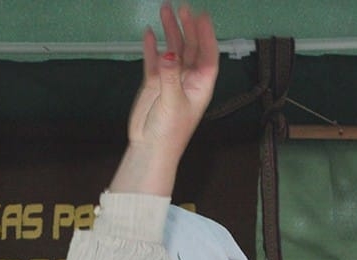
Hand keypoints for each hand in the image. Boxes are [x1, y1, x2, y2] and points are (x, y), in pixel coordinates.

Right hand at [110, 3, 219, 195]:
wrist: (150, 148)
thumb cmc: (169, 132)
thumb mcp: (172, 102)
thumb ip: (170, 76)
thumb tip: (169, 52)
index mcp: (201, 85)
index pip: (208, 55)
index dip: (207, 35)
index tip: (202, 16)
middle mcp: (188, 79)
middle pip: (191, 47)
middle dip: (187, 27)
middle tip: (183, 8)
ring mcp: (170, 79)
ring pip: (172, 49)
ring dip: (170, 31)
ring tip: (165, 11)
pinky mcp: (154, 82)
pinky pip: (154, 60)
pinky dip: (151, 46)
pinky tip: (148, 33)